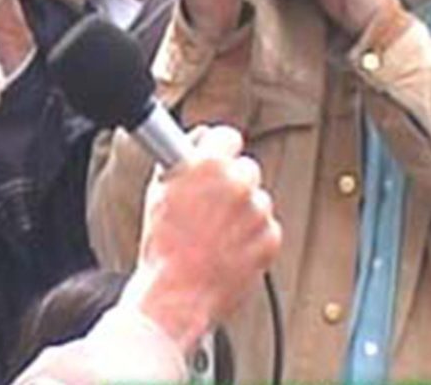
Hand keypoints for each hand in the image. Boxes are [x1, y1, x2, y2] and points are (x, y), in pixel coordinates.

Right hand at [122, 125, 280, 350]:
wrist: (176, 294)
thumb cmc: (162, 247)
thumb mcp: (158, 191)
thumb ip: (181, 160)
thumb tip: (195, 144)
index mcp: (209, 165)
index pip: (228, 136)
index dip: (218, 149)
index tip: (214, 159)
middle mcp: (238, 184)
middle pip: (246, 168)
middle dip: (230, 182)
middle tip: (210, 202)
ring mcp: (257, 213)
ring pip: (257, 200)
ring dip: (242, 211)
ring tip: (216, 232)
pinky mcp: (271, 240)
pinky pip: (266, 228)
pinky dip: (251, 236)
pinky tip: (227, 248)